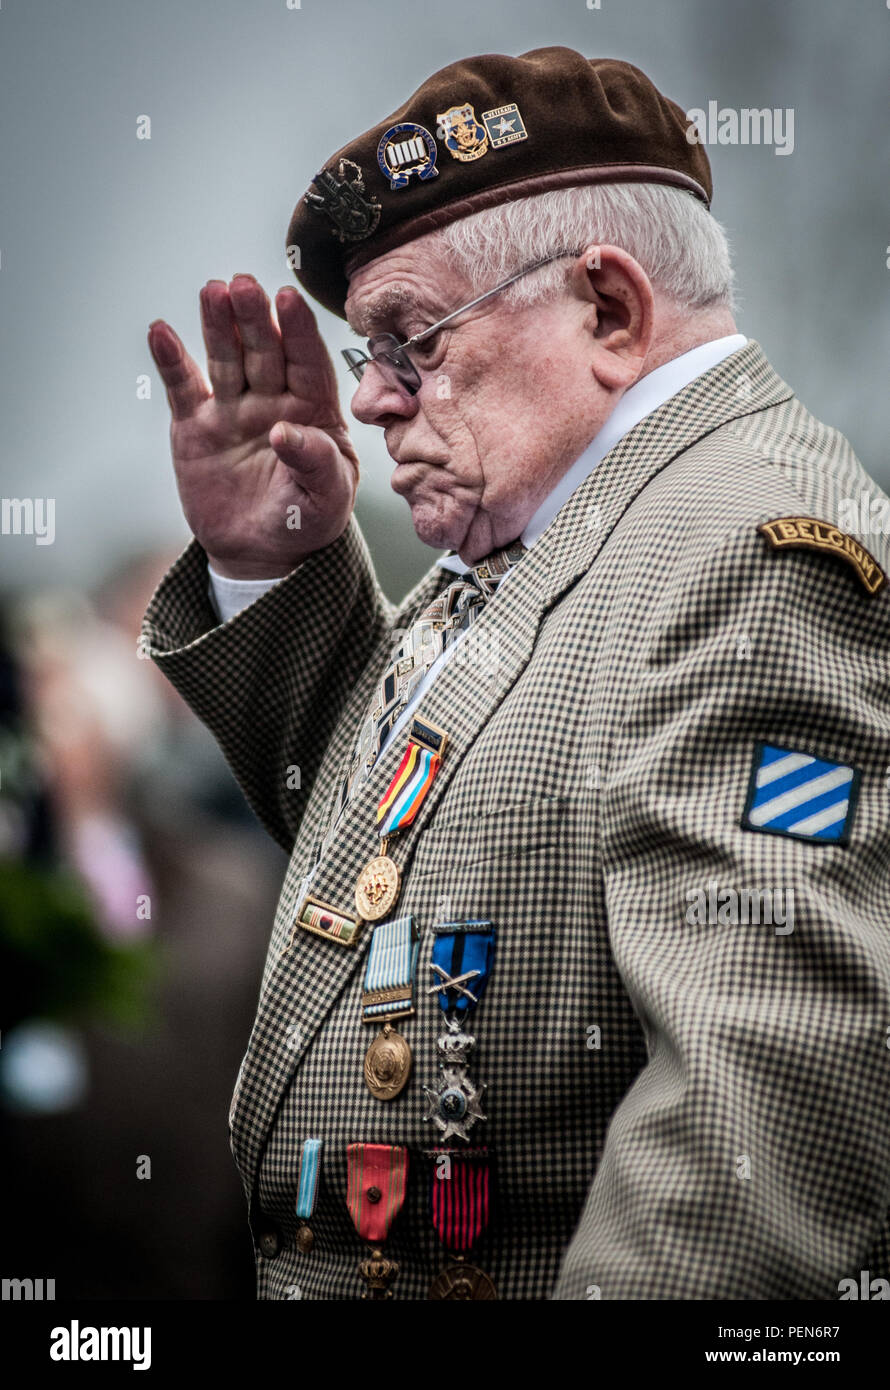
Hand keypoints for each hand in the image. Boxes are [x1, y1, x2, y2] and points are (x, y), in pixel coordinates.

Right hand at [147, 274, 359, 577]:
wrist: (262, 554)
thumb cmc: (307, 520)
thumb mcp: (327, 499)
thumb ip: (317, 463)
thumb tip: (284, 430)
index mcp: (314, 410)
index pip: (307, 363)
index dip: (298, 331)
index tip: (288, 299)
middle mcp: (273, 399)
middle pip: (263, 351)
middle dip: (255, 317)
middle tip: (244, 285)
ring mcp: (232, 409)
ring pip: (225, 359)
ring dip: (218, 325)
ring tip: (212, 291)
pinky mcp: (195, 425)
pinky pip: (184, 387)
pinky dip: (171, 360)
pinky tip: (161, 332)